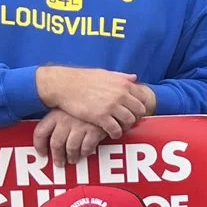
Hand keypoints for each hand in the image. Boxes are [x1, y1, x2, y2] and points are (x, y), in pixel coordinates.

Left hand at [34, 108, 108, 165]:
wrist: (107, 95)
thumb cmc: (85, 101)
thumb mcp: (68, 105)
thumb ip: (57, 118)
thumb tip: (48, 134)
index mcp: (55, 114)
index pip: (41, 132)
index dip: (39, 145)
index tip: (42, 153)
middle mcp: (66, 121)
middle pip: (56, 144)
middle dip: (57, 156)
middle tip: (59, 162)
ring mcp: (80, 126)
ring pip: (71, 148)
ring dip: (72, 156)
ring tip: (73, 159)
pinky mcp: (94, 131)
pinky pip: (87, 147)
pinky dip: (85, 152)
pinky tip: (85, 152)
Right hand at [35, 66, 150, 134]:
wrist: (63, 85)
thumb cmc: (83, 78)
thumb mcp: (105, 73)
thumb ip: (121, 77)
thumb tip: (134, 78)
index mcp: (123, 84)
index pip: (143, 98)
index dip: (140, 106)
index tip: (134, 111)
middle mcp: (121, 94)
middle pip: (139, 111)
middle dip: (135, 117)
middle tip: (128, 121)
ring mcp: (111, 106)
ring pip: (130, 121)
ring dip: (126, 126)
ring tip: (120, 128)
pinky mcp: (101, 117)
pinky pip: (116, 130)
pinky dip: (116, 133)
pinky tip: (111, 133)